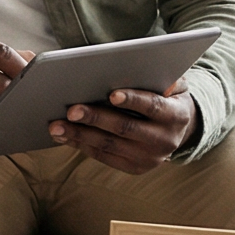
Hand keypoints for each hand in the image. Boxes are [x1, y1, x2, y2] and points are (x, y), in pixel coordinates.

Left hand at [46, 81, 196, 172]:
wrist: (178, 131)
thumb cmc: (168, 97)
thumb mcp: (174, 84)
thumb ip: (164, 76)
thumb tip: (144, 66)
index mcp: (176, 116)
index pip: (153, 106)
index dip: (133, 100)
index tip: (112, 94)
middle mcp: (165, 141)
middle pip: (125, 128)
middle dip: (96, 118)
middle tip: (71, 110)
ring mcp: (149, 158)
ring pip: (109, 145)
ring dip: (80, 135)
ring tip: (56, 125)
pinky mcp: (134, 168)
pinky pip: (104, 156)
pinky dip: (82, 145)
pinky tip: (64, 135)